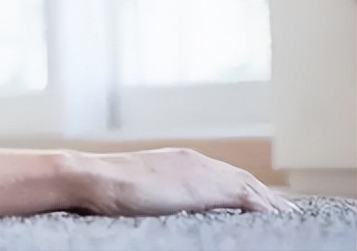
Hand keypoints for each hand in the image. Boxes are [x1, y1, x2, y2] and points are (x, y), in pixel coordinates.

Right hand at [78, 148, 298, 216]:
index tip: (260, 205)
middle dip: (265, 197)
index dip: (244, 191)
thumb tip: (163, 207)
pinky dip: (265, 209)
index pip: (223, 176)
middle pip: (242, 179)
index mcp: (180, 161)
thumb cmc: (104, 190)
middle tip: (286, 215)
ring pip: (250, 188)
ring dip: (271, 204)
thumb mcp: (139, 192)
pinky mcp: (205, 186)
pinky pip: (248, 198)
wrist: (93, 179)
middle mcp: (195, 161)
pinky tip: (276, 221)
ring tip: (289, 220)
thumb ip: (160, 196)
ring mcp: (201, 171)